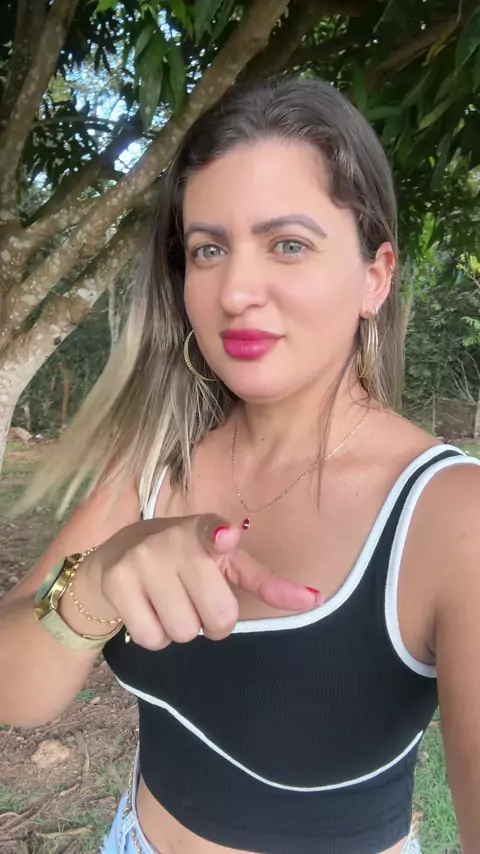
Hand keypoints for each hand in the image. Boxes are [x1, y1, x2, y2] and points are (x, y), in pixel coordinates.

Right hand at [88, 515, 322, 649]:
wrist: (116, 555)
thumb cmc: (184, 560)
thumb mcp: (224, 563)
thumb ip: (265, 582)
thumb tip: (315, 599)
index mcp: (206, 529)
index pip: (214, 532)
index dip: (221, 538)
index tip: (225, 537)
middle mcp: (173, 538)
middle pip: (217, 616)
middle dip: (212, 623)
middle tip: (197, 601)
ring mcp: (142, 559)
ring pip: (184, 632)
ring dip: (183, 630)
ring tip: (170, 603)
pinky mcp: (117, 582)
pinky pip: (152, 638)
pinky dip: (156, 636)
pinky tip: (148, 610)